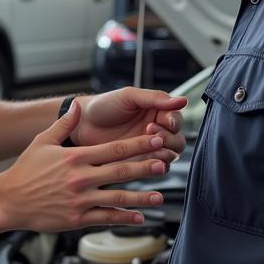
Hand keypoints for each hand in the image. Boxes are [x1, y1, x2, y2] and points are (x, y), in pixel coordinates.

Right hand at [0, 99, 169, 232]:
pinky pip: (106, 218)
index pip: (113, 149)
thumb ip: (64, 124)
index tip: (156, 139)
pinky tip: (139, 218)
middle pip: (121, 171)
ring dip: (141, 197)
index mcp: (76, 157)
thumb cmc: (25, 171)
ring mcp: (80, 200)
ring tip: (158, 196)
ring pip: (118, 198)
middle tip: (165, 163)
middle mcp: (81, 178)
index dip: (138, 144)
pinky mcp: (77, 219)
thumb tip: (79, 106)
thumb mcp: (43, 142)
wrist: (8, 200)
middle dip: (145, 166)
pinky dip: (124, 218)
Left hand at [70, 87, 187, 163]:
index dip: (173, 122)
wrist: (80, 124)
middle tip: (153, 134)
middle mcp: (155, 130)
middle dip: (169, 138)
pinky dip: (154, 165)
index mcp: (156, 111)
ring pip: (169, 155)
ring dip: (164, 153)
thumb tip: (183, 100)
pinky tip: (146, 161)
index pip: (176, 119)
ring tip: (150, 147)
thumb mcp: (129, 96)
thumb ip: (155, 98)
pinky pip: (154, 167)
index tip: (163, 121)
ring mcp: (147, 148)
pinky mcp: (138, 162)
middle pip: (177, 140)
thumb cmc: (103, 105)